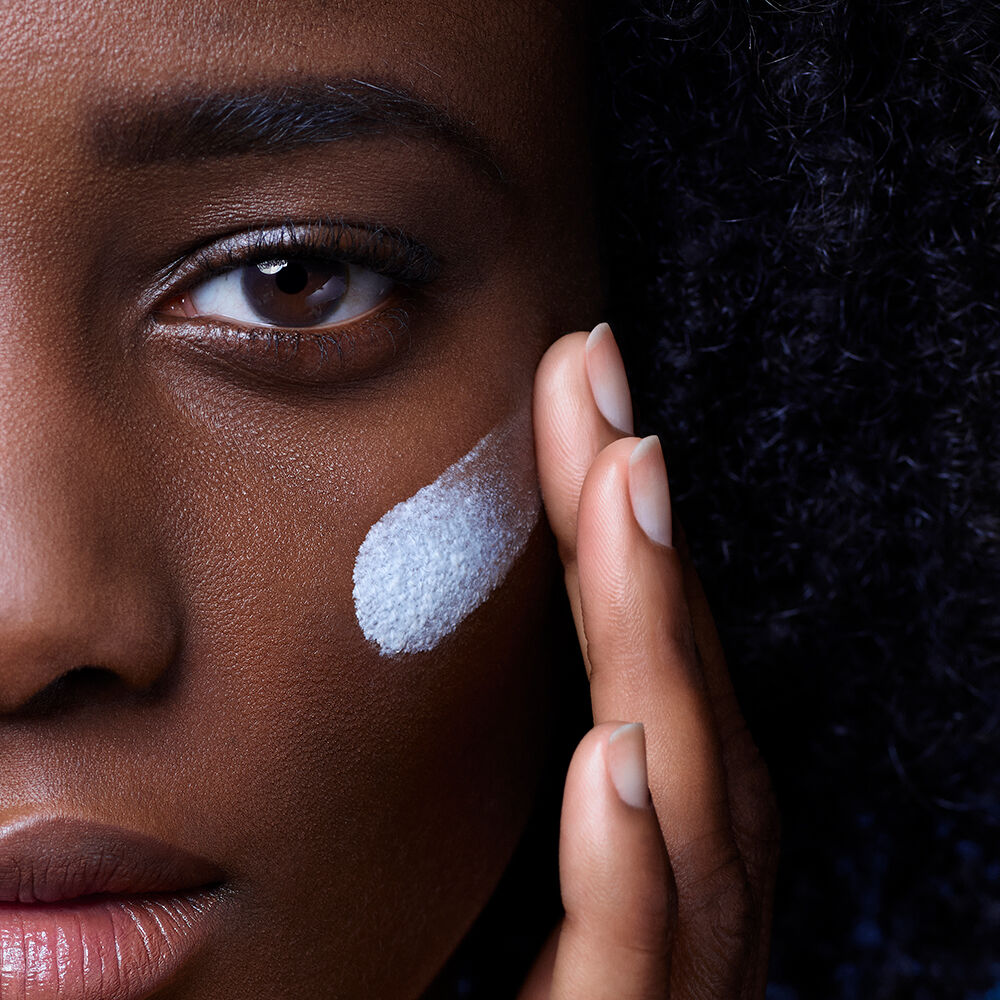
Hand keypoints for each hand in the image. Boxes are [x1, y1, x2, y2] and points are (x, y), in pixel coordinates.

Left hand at [518, 324, 779, 998]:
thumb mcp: (529, 872)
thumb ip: (551, 784)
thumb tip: (541, 655)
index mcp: (655, 842)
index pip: (651, 675)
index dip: (628, 540)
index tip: (585, 405)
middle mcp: (684, 894)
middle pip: (680, 705)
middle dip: (643, 541)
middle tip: (598, 386)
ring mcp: (670, 981)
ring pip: (689, 807)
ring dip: (655, 643)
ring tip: (625, 494)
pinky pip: (636, 967)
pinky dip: (635, 862)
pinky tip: (617, 755)